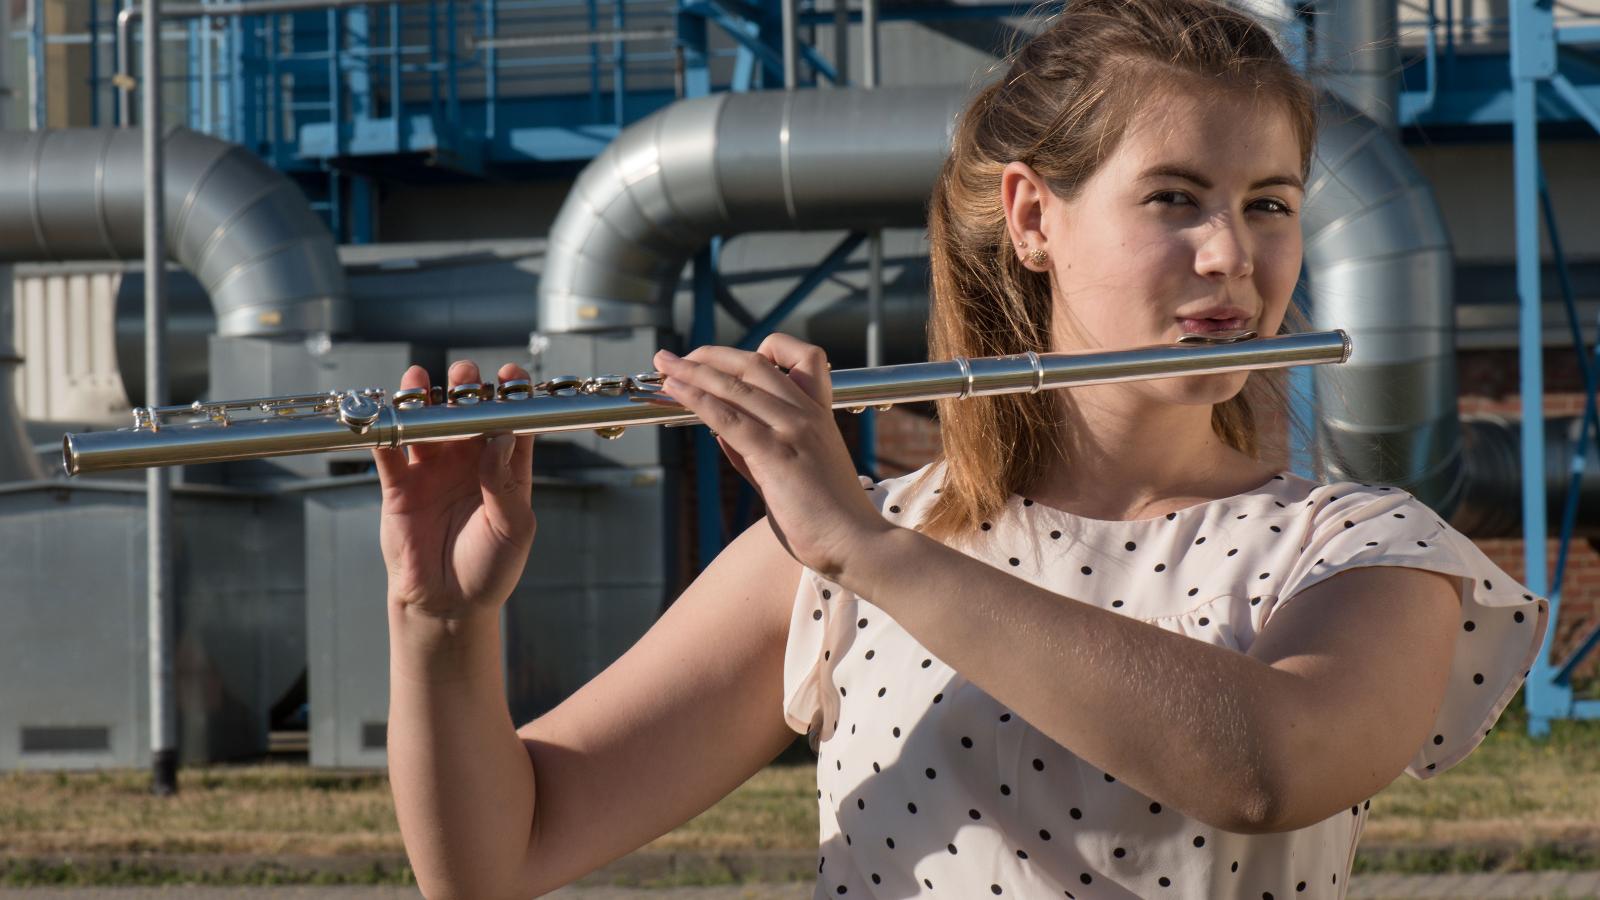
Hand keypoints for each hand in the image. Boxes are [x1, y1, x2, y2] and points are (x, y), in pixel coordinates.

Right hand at [374, 360, 536, 620]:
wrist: (447, 604)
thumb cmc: (491, 568)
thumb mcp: (512, 528)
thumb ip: (505, 483)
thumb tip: (503, 436)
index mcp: (505, 466)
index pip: (511, 420)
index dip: (511, 394)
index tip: (509, 375)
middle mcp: (469, 460)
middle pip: (466, 411)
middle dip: (465, 388)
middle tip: (463, 375)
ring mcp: (432, 469)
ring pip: (426, 422)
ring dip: (422, 399)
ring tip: (418, 381)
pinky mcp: (399, 485)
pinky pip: (388, 450)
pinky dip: (384, 430)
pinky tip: (382, 415)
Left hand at [650, 334, 893, 581]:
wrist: (858, 545)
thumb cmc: (828, 519)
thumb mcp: (790, 476)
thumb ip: (756, 452)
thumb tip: (721, 431)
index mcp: (819, 414)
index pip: (801, 357)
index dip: (763, 350)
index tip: (728, 362)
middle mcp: (808, 414)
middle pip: (755, 364)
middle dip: (709, 356)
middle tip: (674, 358)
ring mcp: (794, 431)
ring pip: (736, 385)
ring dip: (693, 371)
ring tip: (663, 365)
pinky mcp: (777, 454)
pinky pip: (730, 417)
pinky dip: (698, 399)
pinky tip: (676, 392)